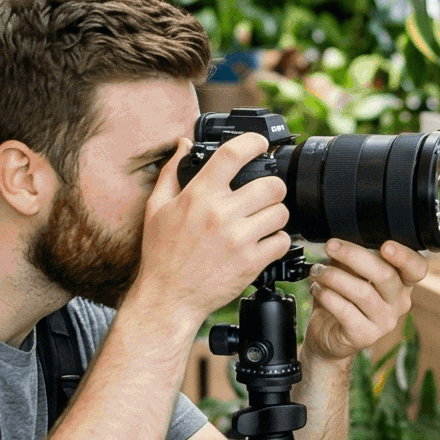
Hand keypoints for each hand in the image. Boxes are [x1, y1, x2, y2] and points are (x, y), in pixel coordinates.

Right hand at [130, 133, 291, 325]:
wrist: (168, 297)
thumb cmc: (162, 253)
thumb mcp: (157, 208)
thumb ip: (171, 172)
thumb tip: (183, 145)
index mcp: (199, 195)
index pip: (234, 154)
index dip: (254, 142)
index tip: (260, 144)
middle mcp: (221, 214)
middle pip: (272, 185)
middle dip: (271, 188)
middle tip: (263, 196)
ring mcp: (238, 239)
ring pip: (281, 212)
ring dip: (275, 215)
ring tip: (261, 222)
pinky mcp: (251, 262)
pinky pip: (282, 241)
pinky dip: (277, 241)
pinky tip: (262, 243)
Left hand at [304, 239, 428, 361]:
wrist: (328, 334)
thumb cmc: (343, 299)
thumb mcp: (351, 273)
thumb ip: (356, 257)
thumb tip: (344, 237)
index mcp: (402, 283)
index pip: (416, 268)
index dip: (405, 256)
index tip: (385, 246)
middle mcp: (399, 303)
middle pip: (385, 275)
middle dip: (354, 255)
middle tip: (331, 246)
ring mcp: (384, 322)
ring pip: (362, 292)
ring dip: (334, 276)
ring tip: (317, 271)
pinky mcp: (365, 336)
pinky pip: (345, 310)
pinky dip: (327, 295)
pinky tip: (317, 289)